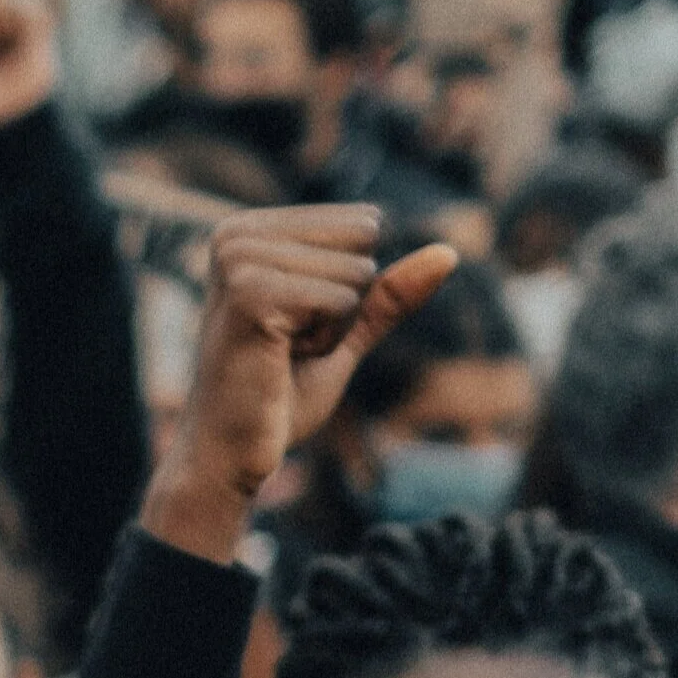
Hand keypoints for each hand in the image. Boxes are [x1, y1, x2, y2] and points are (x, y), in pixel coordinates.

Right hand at [141, 208, 456, 563]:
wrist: (228, 452)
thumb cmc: (276, 396)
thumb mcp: (341, 335)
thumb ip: (387, 294)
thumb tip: (449, 252)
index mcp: (247, 231)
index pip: (360, 225)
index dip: (345, 290)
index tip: (294, 328)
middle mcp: (235, 236)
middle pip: (361, 241)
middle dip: (342, 304)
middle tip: (288, 345)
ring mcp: (238, 261)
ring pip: (355, 273)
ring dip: (331, 328)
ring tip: (280, 354)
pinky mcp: (249, 293)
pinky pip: (341, 302)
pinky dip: (324, 342)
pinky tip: (277, 360)